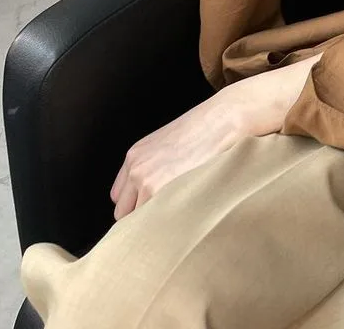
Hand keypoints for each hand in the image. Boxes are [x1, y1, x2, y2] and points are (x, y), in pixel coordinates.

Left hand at [109, 57, 318, 219]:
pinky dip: (165, 223)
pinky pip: (154, 222)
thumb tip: (151, 196)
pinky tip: (184, 212)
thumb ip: (153, 168)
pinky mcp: (161, 191)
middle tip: (167, 213)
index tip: (153, 208)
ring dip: (155, 222)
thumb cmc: (205, 130)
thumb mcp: (169, 145)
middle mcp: (135, 169)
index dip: (136, 205)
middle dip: (142, 217)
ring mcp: (146, 181)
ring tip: (179, 213)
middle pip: (123, 212)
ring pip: (138, 221)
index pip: (120, 197)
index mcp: (135, 156)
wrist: (223, 119)